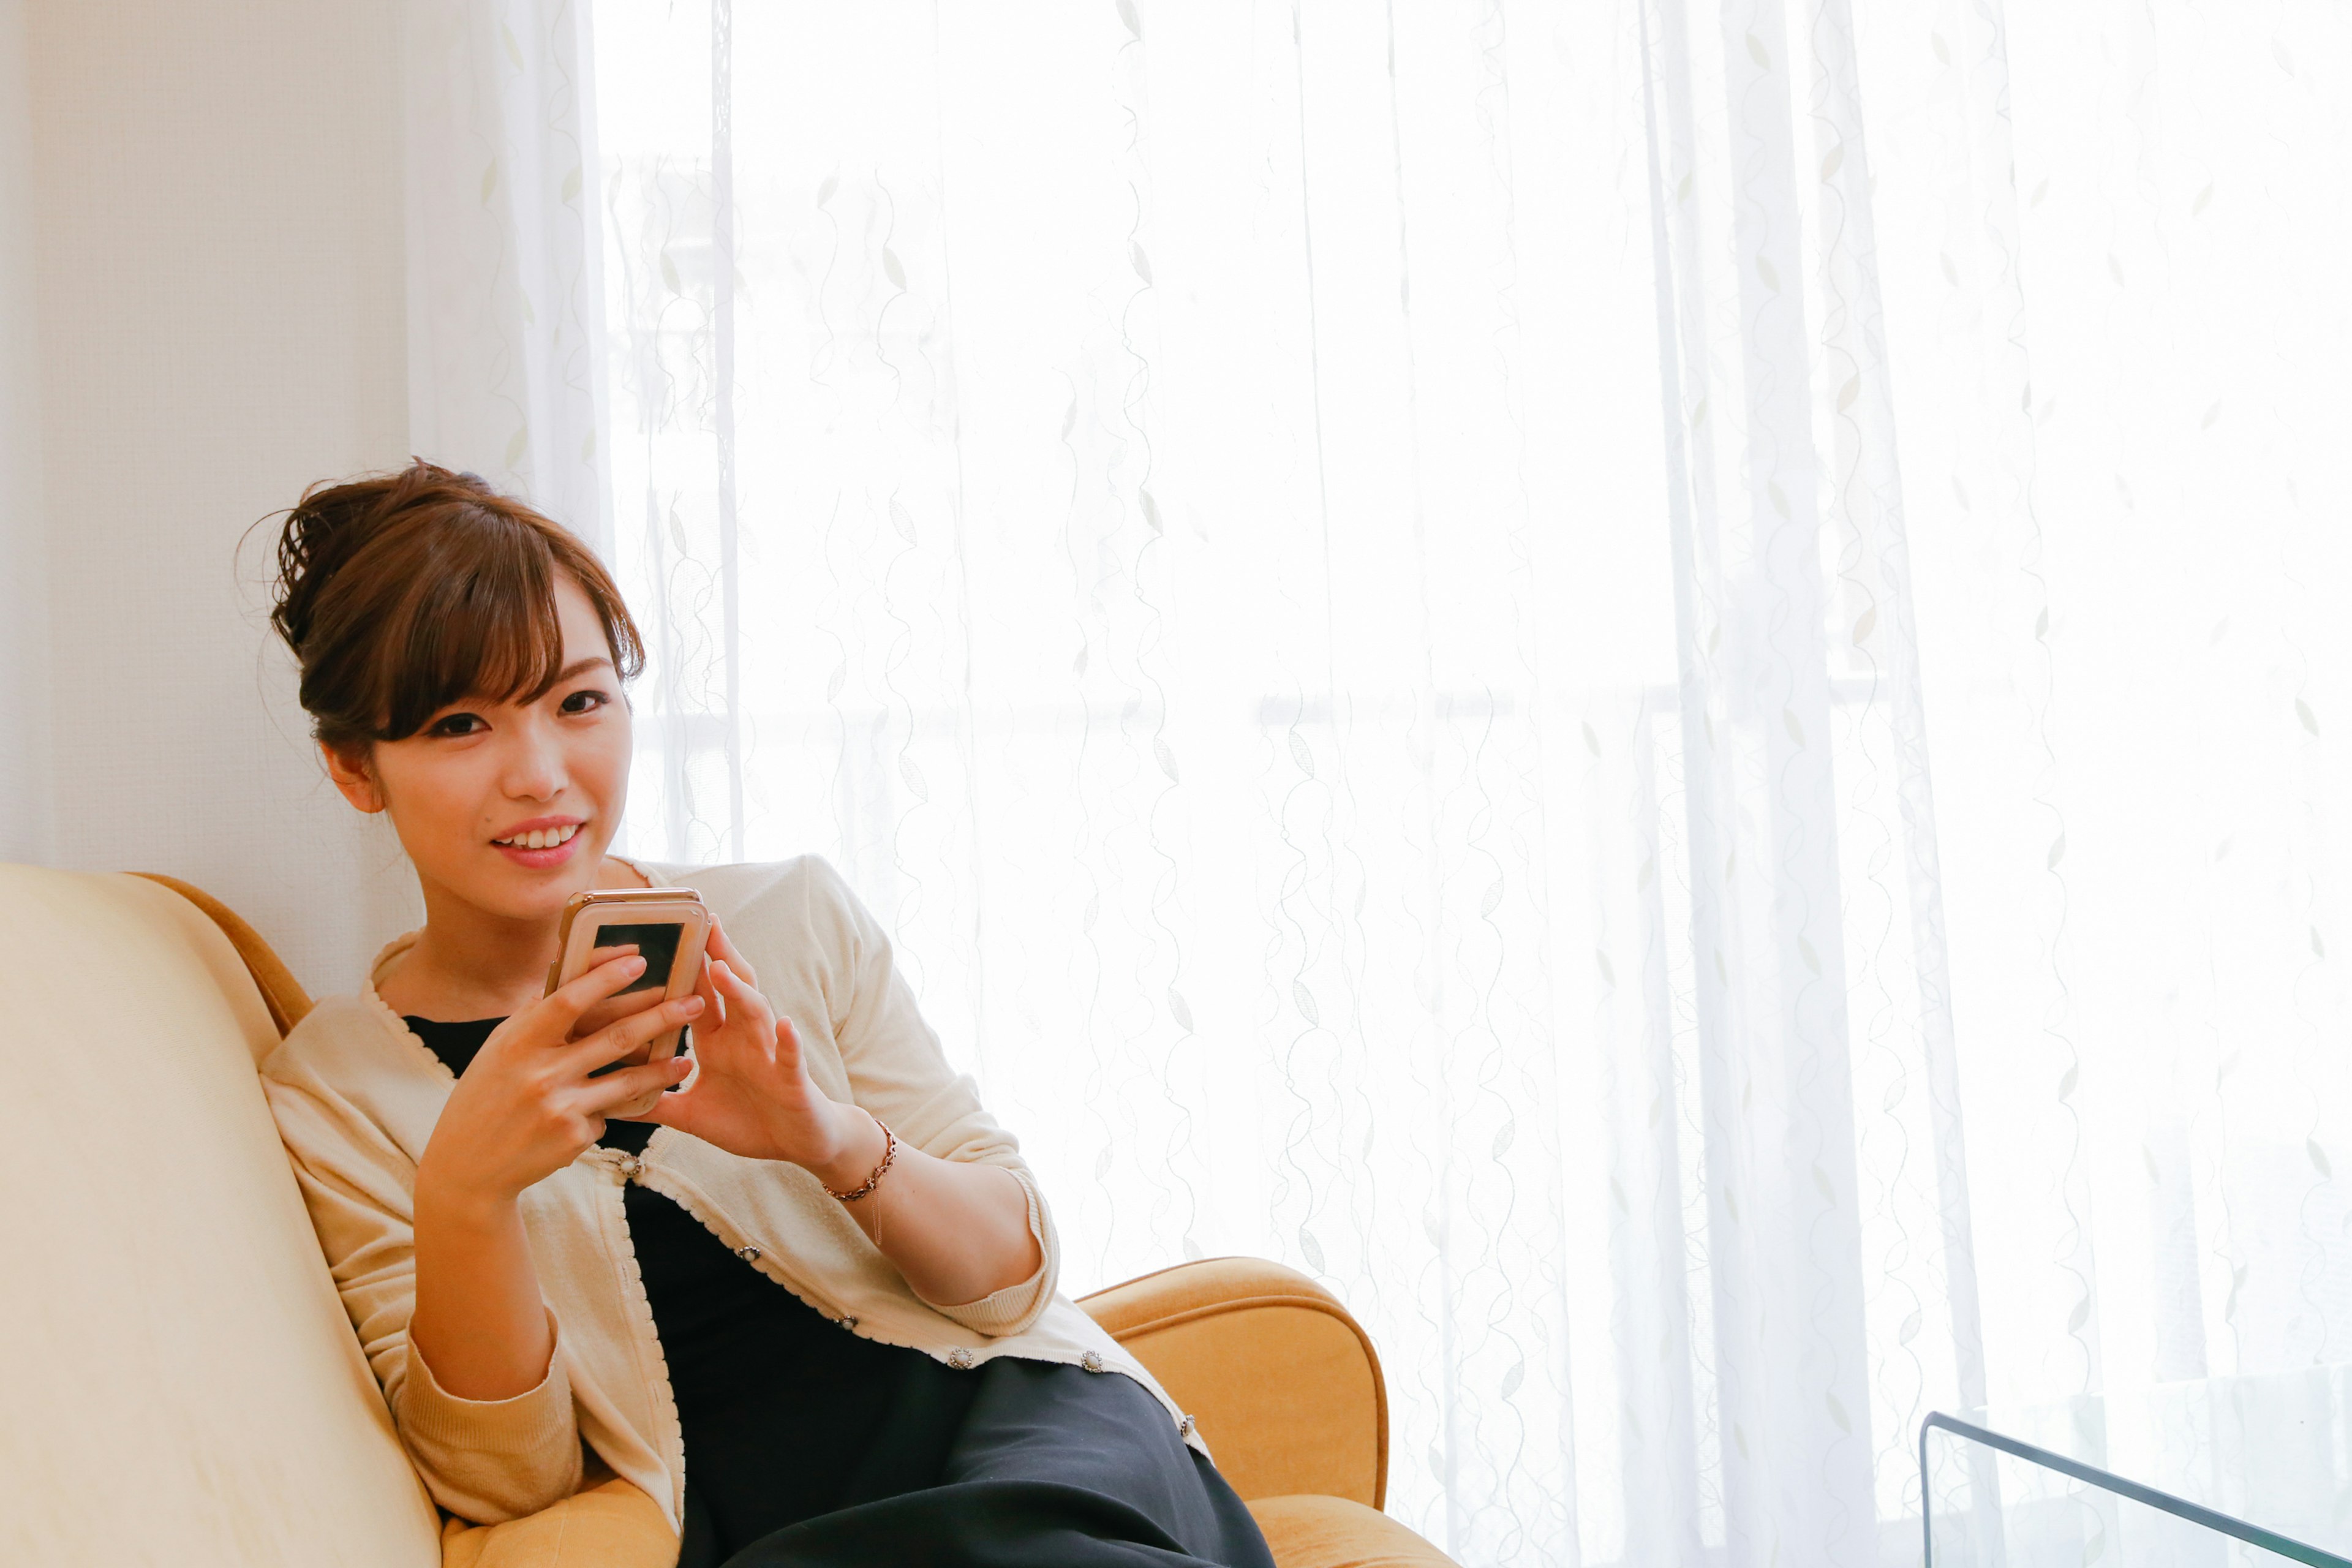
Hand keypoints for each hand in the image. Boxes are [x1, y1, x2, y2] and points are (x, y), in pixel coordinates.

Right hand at [416, 949, 705, 1207]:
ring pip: (628, 1082)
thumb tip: (572, 968)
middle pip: (615, 1038)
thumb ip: (537, 1017)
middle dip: (662, 1017)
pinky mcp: (574, 1138)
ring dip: (663, 1069)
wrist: (468, 1167)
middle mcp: (540, 1073)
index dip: (606, 977)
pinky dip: (612, 1109)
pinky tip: (614, 1112)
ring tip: (687, 1061)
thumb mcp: (500, 1050)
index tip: (640, 960)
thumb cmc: (486, 1096)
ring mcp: (560, 1108)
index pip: (569, 1001)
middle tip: (695, 1002)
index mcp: (518, 1042)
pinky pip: (608, 1115)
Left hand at [642, 916, 875, 1181]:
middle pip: (731, 988)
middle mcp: (744, 1039)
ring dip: (739, 990)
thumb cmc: (750, 1122)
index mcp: (718, 1043)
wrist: (799, 1143)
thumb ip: (657, 1103)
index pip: (698, 997)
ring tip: (721, 966)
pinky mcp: (793, 1080)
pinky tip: (785, 1025)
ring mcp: (770, 1055)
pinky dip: (789, 1042)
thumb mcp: (693, 1115)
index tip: (661, 935)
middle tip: (700, 921)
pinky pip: (791, 1058)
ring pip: (756, 1013)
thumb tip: (610, 1103)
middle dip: (717, 954)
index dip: (684, 968)